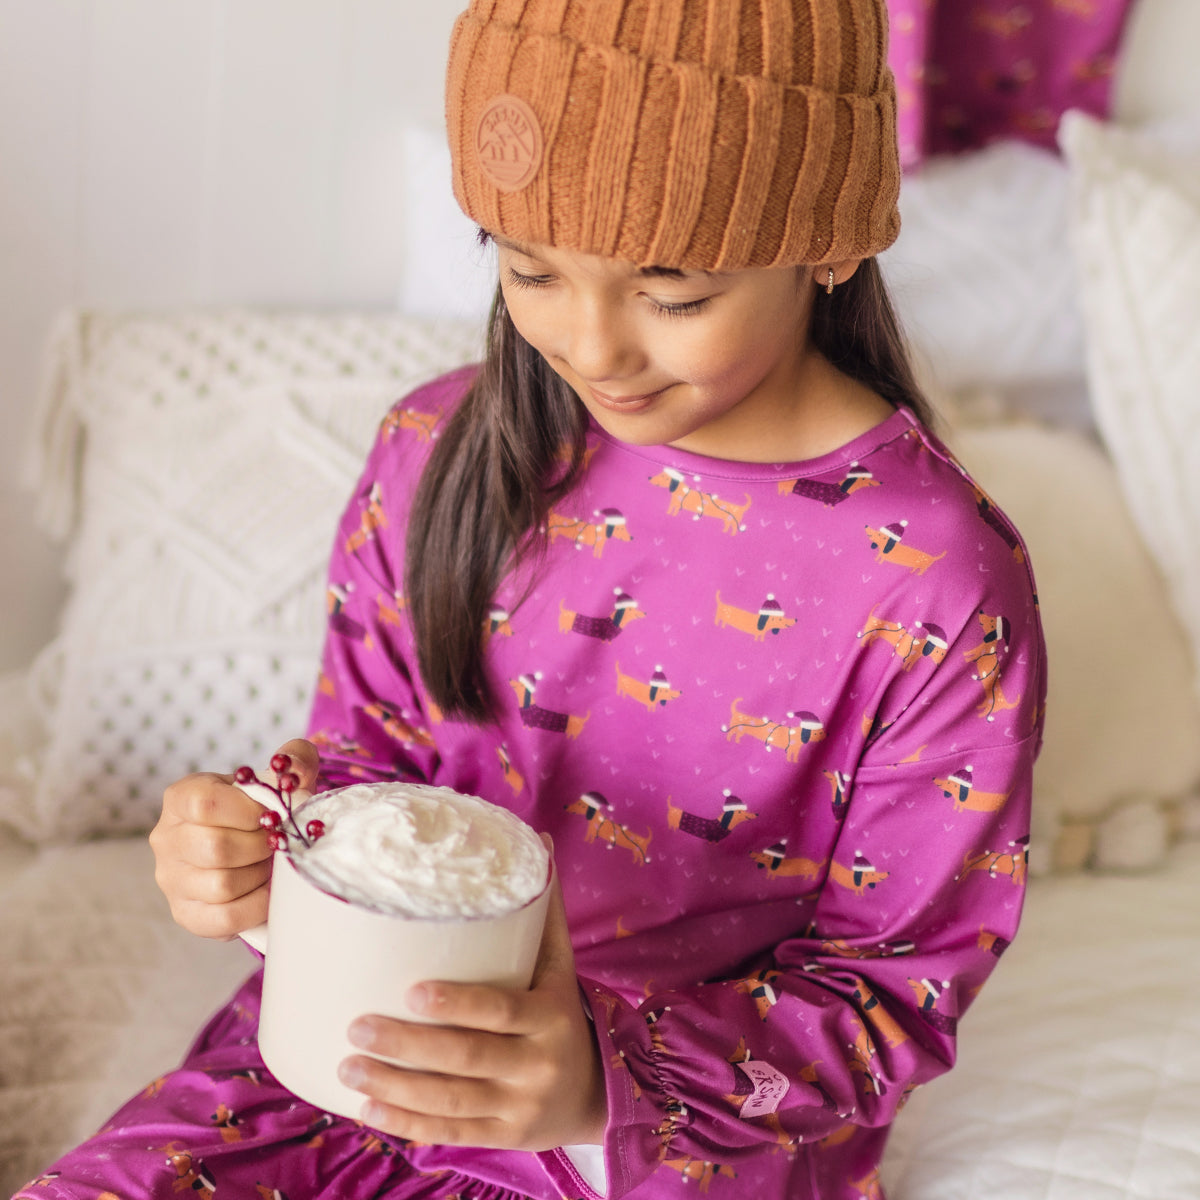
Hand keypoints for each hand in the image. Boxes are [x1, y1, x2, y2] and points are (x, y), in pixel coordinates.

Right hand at [149, 738, 320, 939]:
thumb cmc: (266, 807)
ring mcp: (171, 879)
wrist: (257, 847)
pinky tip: (267, 891)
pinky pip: (224, 917)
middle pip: (216, 848)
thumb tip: (297, 773)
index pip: (204, 804)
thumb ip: (295, 758)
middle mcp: (166, 838)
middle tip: (278, 843)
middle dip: (261, 847)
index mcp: (182, 797)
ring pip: (221, 885)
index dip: (248, 812)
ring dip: (260, 876)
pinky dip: (256, 906)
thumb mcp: (280, 776)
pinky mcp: (186, 913)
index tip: (273, 815)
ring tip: (271, 864)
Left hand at [338, 855, 607, 1151]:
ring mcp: (518, 1106)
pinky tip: (367, 1109)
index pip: (499, 1010)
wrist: (595, 1093)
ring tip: (348, 1065)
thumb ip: (545, 912)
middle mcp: (536, 1064)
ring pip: (450, 1100)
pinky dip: (405, 1123)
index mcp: (549, 1015)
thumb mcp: (560, 966)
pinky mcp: (501, 1136)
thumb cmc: (560, 1013)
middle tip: (356, 1027)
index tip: (411, 991)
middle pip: (466, 1056)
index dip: (457, 1004)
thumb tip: (542, 841)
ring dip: (394, 1087)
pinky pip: (448, 1132)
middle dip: (407, 1046)